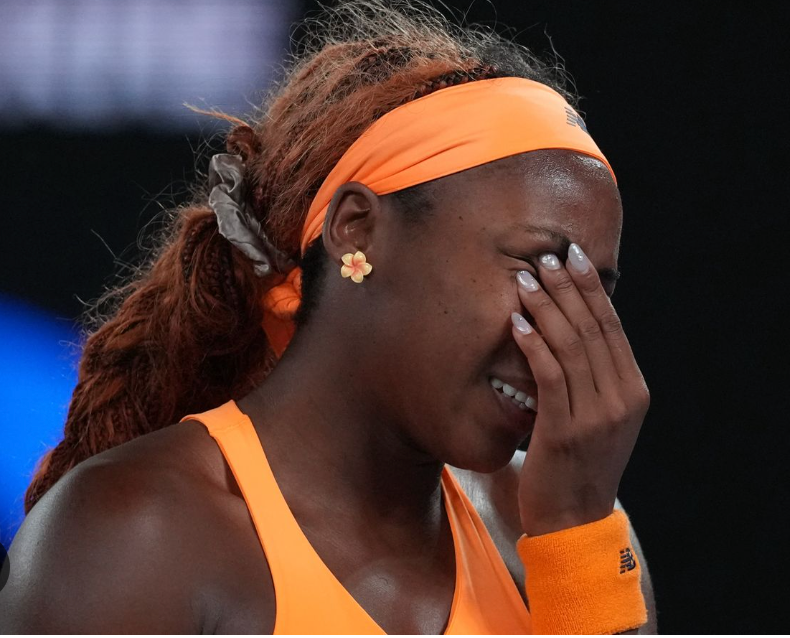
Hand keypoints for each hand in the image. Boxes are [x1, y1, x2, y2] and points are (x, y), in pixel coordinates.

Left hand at [510, 244, 648, 535]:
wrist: (573, 519)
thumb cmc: (577, 463)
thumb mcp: (599, 418)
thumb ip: (594, 379)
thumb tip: (570, 330)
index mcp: (633, 391)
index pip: (611, 328)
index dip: (592, 289)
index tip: (574, 257)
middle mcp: (621, 399)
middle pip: (593, 329)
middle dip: (569, 288)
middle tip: (547, 256)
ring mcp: (596, 415)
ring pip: (571, 346)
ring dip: (547, 307)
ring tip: (526, 279)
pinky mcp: (564, 429)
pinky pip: (549, 375)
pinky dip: (534, 344)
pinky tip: (517, 322)